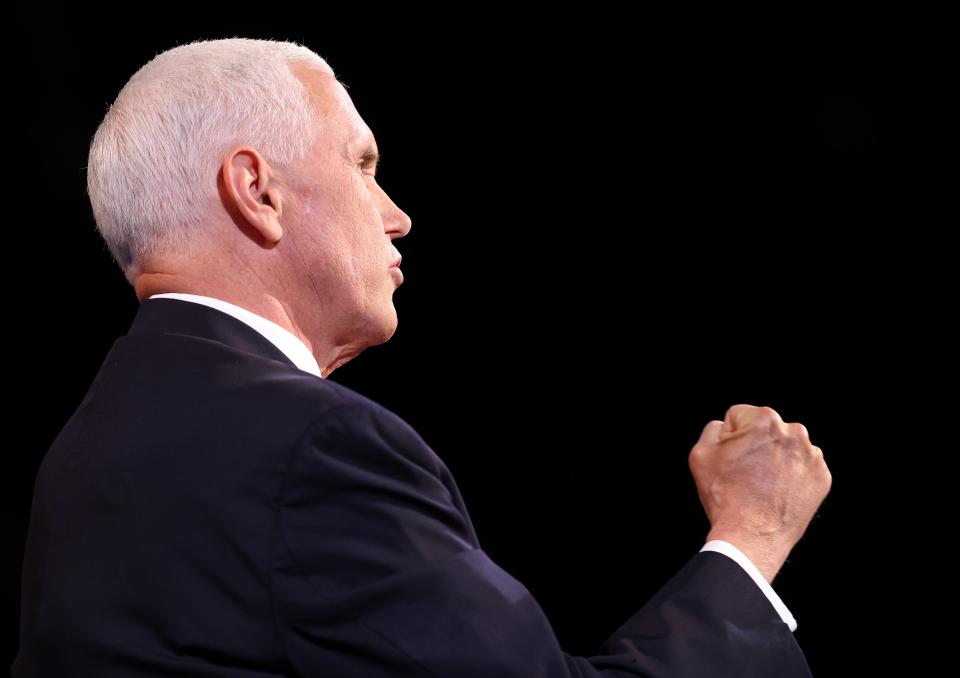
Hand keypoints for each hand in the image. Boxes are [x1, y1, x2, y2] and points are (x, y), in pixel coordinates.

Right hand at [688, 404, 831, 582]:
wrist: (752, 537)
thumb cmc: (725, 496)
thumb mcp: (701, 454)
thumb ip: (713, 429)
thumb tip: (728, 427)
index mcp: (764, 420)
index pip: (739, 416)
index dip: (729, 438)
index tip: (731, 459)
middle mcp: (794, 432)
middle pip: (765, 430)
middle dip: (755, 445)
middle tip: (746, 473)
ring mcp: (812, 456)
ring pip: (785, 447)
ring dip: (774, 459)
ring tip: (761, 485)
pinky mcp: (822, 477)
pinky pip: (801, 467)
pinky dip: (790, 476)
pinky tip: (777, 492)